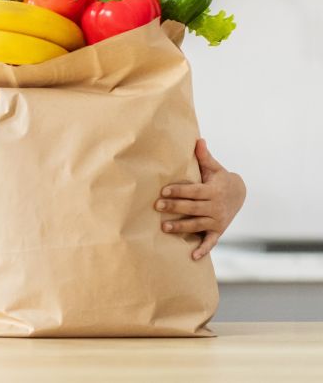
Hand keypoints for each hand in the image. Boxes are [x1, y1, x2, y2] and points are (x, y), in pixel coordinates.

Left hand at [154, 138, 246, 259]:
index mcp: (213, 191)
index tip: (163, 191)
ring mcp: (217, 220)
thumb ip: (204, 157)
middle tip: (157, 206)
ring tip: (164, 227)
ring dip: (182, 227)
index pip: (194, 191)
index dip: (179, 191)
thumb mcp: (214, 168)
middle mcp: (216, 207)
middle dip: (175, 207)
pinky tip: (193, 256)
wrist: (239, 194)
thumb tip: (198, 139)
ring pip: (197, 225)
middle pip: (193, 208)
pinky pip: (211, 242)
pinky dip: (203, 249)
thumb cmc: (219, 179)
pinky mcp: (218, 231)